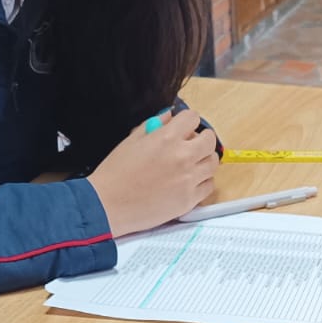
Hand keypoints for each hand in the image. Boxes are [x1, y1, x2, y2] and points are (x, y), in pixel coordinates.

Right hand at [90, 108, 217, 236]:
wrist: (108, 205)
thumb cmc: (115, 173)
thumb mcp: (131, 140)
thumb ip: (153, 125)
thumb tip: (169, 117)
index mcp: (166, 138)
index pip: (192, 118)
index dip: (188, 121)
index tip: (185, 127)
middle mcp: (182, 157)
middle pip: (210, 140)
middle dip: (202, 139)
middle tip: (192, 145)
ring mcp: (188, 179)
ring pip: (213, 163)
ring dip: (204, 160)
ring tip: (191, 165)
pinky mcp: (189, 200)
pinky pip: (209, 186)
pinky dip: (203, 182)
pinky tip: (190, 182)